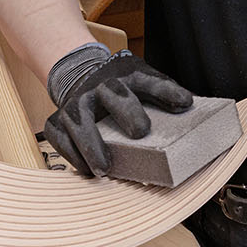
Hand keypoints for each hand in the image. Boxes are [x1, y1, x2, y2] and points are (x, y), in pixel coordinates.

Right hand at [43, 47, 192, 176]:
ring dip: (92, 145)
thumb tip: (189, 108)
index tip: (185, 102)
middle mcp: (101, 85)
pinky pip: (60, 138)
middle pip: (113, 93)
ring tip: (104, 168)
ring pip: (80, 121)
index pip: (150, 80)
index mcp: (128, 75)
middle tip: (140, 133)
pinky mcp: (57, 120)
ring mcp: (76, 102)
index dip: (167, 91)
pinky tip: (87, 171)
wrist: (79, 76)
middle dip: (127, 111)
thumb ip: (164, 95)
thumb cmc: (119, 88)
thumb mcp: (143, 83)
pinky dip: (73, 156)